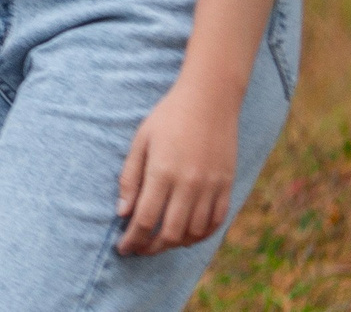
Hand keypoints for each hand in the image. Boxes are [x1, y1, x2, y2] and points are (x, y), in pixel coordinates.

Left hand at [116, 77, 242, 254]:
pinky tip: (187, 235)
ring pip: (194, 232)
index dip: (133, 240)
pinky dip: (201, 235)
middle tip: (139, 250)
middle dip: (151, 247)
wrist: (209, 99)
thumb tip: (122, 213)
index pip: (145, 220)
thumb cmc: (168, 117)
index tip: (123, 248)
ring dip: (175, 244)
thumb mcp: (140, 141)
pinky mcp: (227, 186)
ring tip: (159, 243)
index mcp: (163, 172)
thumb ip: (130, 178)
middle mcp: (189, 184)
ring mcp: (212, 187)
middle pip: (170, 233)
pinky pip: (216, 222)